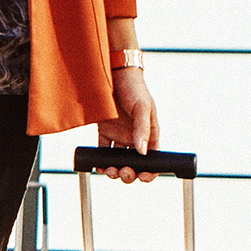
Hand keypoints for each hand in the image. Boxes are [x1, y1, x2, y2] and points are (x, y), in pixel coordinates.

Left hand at [96, 68, 160, 183]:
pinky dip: (99, 161)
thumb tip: (142, 152)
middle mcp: (135, 138)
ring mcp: (119, 136)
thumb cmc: (134, 87)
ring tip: (109, 170)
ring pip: (117, 160)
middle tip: (124, 172)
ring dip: (114, 169)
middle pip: (134, 164)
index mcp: (149, 134)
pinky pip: (102, 151)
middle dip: (129, 173)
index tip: (143, 177)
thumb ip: (143, 129)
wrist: (114, 73)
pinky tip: (97, 165)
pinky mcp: (105, 132)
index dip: (149, 171)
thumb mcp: (143, 107)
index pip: (152, 159)